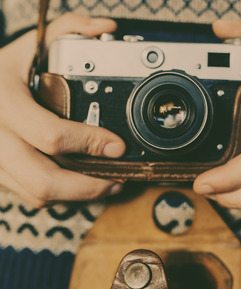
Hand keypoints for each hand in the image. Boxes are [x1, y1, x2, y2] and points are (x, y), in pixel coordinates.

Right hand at [0, 13, 125, 207]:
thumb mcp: (28, 45)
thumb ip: (67, 29)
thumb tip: (105, 28)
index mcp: (4, 103)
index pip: (51, 135)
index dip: (89, 143)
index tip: (117, 145)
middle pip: (43, 180)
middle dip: (87, 186)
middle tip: (117, 179)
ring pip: (35, 194)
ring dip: (76, 195)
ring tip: (106, 185)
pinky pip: (28, 195)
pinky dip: (58, 194)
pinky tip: (78, 185)